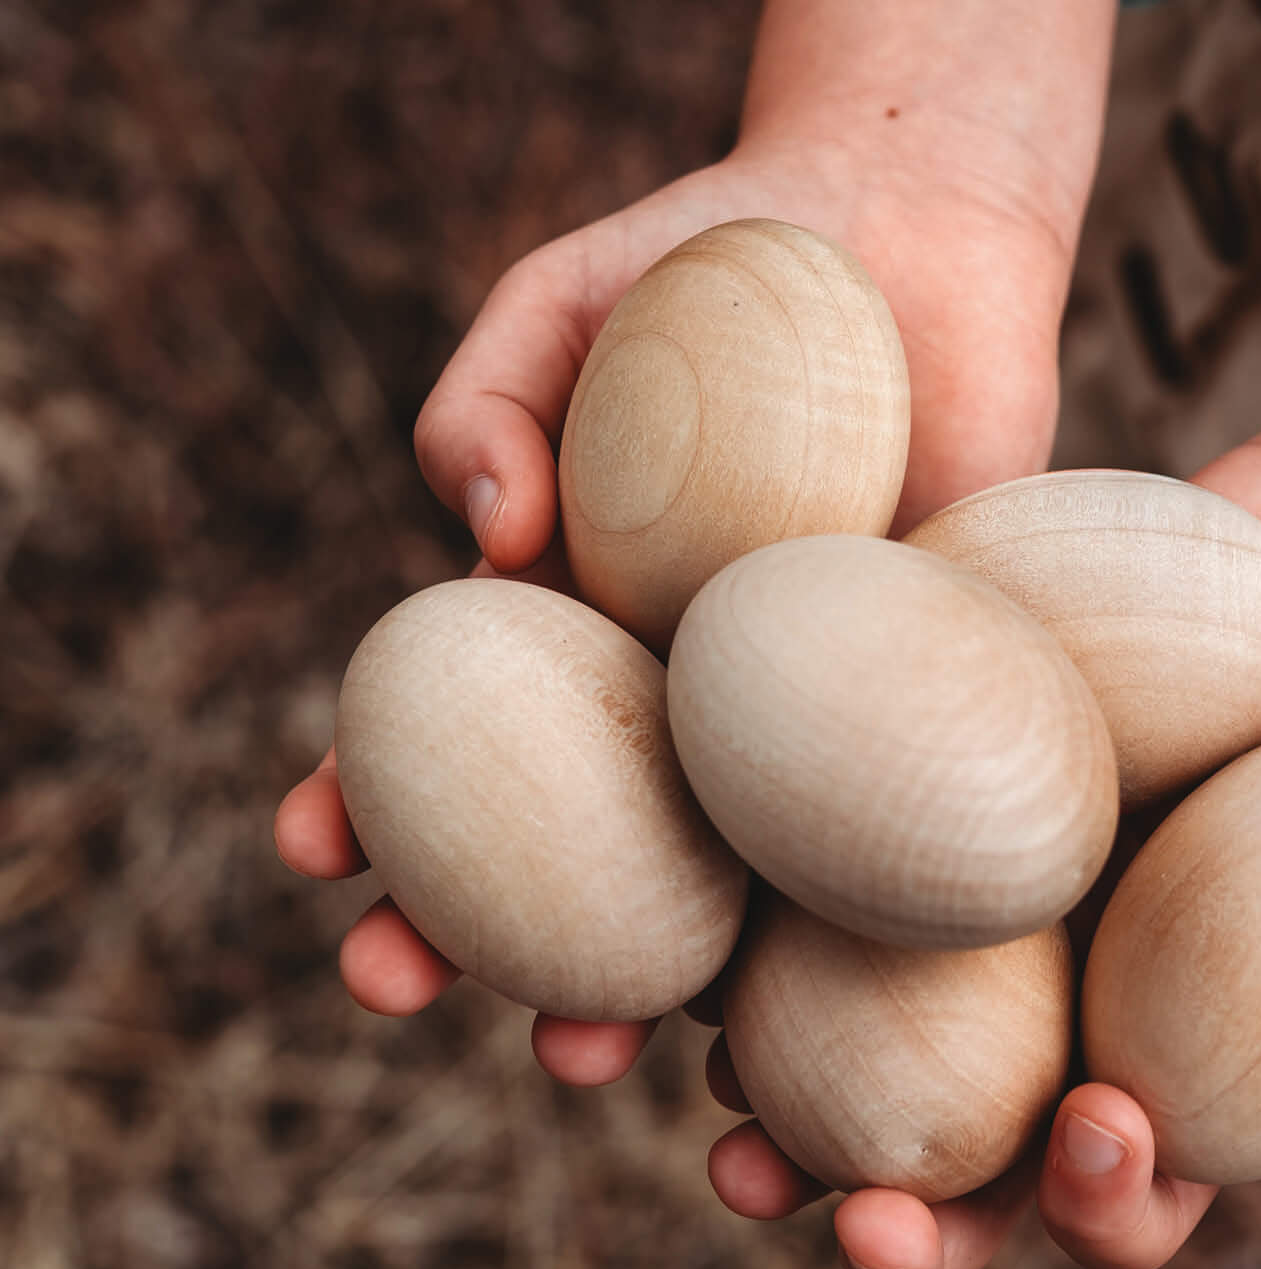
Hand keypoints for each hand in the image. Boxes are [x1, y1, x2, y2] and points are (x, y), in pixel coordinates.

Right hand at [273, 128, 1077, 1081]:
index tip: (309, 856)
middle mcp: (694, 684)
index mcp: (582, 616)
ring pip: (732, 873)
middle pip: (580, 845)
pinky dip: (855, 912)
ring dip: (653, 981)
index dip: (370, 805)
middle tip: (410, 992)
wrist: (906, 214)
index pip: (459, 736)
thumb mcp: (564, 301)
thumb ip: (488, 400)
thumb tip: (486, 536)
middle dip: (482, 939)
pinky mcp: (944, 678)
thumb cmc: (710, 253)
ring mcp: (817, 696)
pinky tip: (809, 993)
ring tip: (595, 1054)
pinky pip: (898, 809)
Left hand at [703, 440, 1260, 1268]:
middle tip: (855, 1225)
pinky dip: (754, 915)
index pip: (1111, 1197)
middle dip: (896, 1224)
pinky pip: (813, 875)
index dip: (1093, 1214)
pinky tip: (714, 918)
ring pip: (846, 1042)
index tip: (1102, 1139)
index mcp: (1159, 1071)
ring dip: (774, 1103)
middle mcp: (1040, 1016)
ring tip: (723, 1115)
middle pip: (953, 1161)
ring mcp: (960, 914)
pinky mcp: (904, 800)